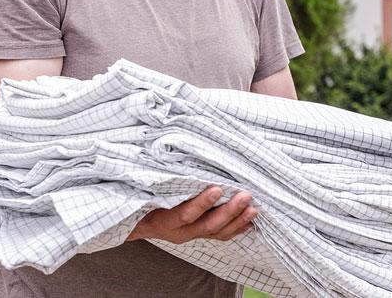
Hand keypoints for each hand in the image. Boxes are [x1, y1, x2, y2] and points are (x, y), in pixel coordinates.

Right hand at [126, 187, 256, 243]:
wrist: (138, 222)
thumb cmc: (144, 199)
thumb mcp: (148, 191)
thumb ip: (164, 181)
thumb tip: (175, 156)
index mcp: (164, 220)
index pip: (185, 214)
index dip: (201, 204)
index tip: (217, 189)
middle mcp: (179, 232)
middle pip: (207, 225)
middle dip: (229, 211)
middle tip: (245, 196)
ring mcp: (191, 235)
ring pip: (217, 232)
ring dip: (237, 220)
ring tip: (253, 208)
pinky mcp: (199, 235)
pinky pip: (220, 235)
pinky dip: (236, 228)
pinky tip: (250, 221)